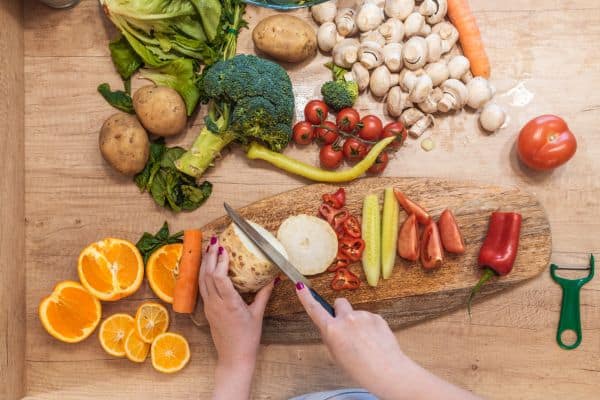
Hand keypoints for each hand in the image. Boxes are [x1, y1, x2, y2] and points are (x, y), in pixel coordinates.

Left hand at [200, 236, 273, 399]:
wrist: (234, 357)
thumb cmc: (248, 338)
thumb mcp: (258, 314)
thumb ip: (264, 294)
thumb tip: (274, 278)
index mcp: (229, 304)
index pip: (219, 278)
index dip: (220, 261)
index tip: (224, 248)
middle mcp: (215, 304)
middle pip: (207, 275)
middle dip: (209, 256)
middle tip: (214, 240)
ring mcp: (209, 307)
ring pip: (202, 281)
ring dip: (204, 263)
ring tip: (208, 248)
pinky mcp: (208, 310)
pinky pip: (203, 288)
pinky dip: (204, 274)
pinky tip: (207, 267)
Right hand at [295, 283, 479, 399]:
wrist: (387, 371)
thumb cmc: (360, 369)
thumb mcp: (336, 355)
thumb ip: (331, 337)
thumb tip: (331, 326)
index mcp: (333, 330)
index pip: (315, 309)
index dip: (306, 298)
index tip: (300, 286)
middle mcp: (346, 319)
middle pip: (339, 303)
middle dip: (341, 312)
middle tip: (346, 328)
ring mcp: (363, 316)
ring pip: (355, 313)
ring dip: (357, 323)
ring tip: (365, 342)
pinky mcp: (376, 317)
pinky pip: (369, 318)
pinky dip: (370, 327)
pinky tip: (374, 341)